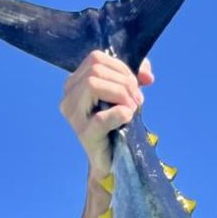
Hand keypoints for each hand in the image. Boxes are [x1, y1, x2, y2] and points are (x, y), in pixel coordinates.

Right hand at [60, 52, 154, 180]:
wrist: (113, 159)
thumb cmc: (117, 124)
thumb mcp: (126, 94)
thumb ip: (135, 77)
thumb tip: (147, 75)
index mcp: (75, 83)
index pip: (95, 58)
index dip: (121, 67)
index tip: (136, 85)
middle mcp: (69, 96)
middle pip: (96, 69)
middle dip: (124, 82)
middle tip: (137, 100)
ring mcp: (73, 116)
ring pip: (93, 84)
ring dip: (121, 94)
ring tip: (133, 109)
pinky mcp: (84, 134)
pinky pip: (101, 117)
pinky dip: (120, 114)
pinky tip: (127, 118)